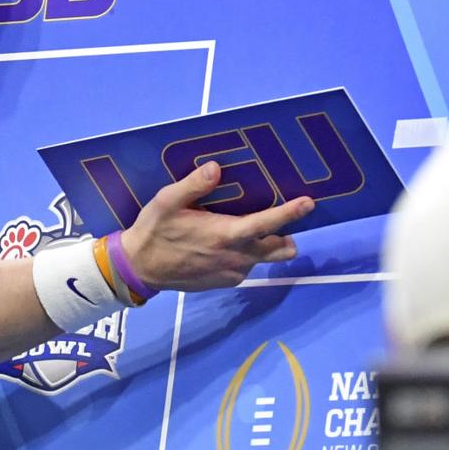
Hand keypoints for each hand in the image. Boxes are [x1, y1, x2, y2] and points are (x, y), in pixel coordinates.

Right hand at [122, 161, 312, 291]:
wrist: (139, 268)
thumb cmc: (154, 231)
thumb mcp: (166, 202)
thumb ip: (192, 185)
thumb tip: (215, 167)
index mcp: (224, 235)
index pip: (267, 224)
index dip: (290, 213)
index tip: (309, 203)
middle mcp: (235, 257)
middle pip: (280, 249)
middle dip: (286, 234)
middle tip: (279, 220)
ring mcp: (232, 273)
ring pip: (264, 259)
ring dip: (265, 245)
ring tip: (248, 231)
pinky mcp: (225, 282)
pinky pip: (246, 267)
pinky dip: (244, 255)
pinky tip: (225, 245)